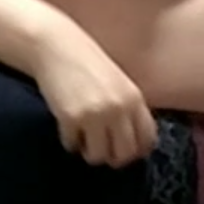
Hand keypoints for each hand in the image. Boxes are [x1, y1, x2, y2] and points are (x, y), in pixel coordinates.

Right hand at [33, 27, 156, 166]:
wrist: (57, 47)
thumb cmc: (85, 64)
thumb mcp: (117, 84)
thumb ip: (127, 109)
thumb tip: (129, 144)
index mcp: (134, 98)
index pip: (147, 140)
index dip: (134, 151)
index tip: (121, 149)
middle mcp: (120, 108)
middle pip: (125, 154)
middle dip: (111, 157)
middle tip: (99, 148)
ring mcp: (96, 114)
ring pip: (98, 156)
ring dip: (88, 151)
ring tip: (82, 137)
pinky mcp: (72, 117)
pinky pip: (73, 145)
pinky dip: (69, 140)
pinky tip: (67, 125)